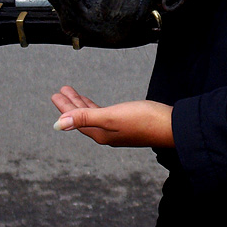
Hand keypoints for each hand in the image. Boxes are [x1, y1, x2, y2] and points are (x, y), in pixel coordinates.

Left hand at [52, 85, 173, 147]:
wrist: (170, 126)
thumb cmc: (143, 119)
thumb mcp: (111, 116)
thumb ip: (85, 118)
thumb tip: (57, 125)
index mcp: (100, 133)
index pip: (76, 120)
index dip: (65, 108)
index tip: (56, 95)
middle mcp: (106, 134)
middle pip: (83, 118)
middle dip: (71, 105)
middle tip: (61, 92)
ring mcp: (117, 130)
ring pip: (93, 115)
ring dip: (82, 104)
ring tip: (74, 93)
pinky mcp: (127, 123)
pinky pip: (104, 114)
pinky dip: (95, 107)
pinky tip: (97, 105)